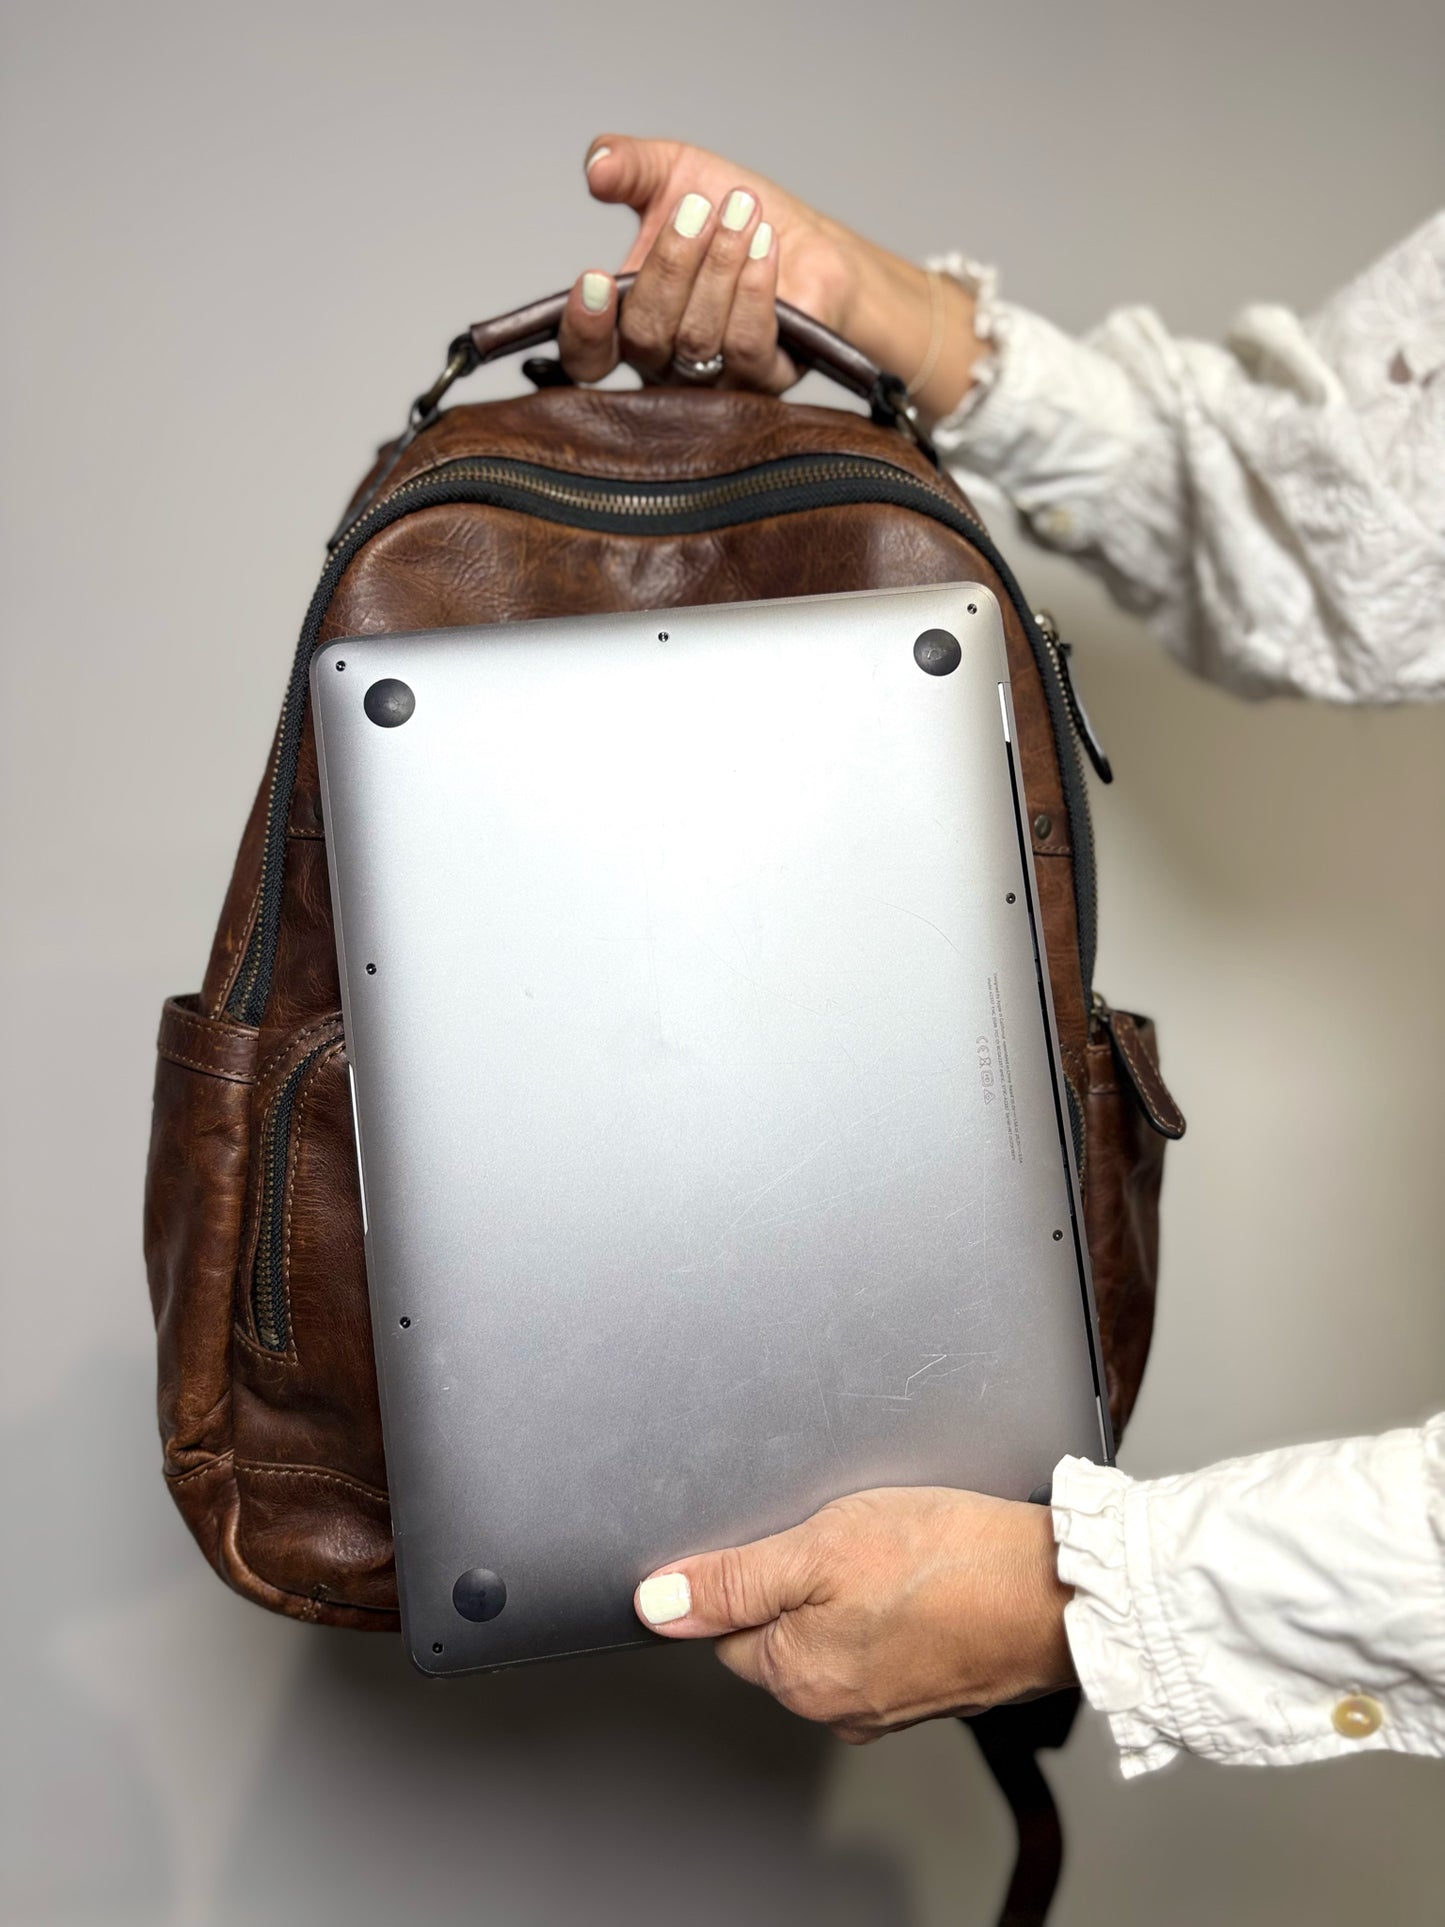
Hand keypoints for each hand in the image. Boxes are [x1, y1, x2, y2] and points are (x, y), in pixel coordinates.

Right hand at [558, 136, 986, 426]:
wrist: (809, 243)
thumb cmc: (733, 218)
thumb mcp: (672, 173)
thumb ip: (627, 166)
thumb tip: (598, 166)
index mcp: (627, 324)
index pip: (586, 356)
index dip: (584, 328)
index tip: (594, 278)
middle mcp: (664, 364)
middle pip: (644, 336)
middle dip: (670, 264)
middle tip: (697, 207)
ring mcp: (714, 379)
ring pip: (697, 338)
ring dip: (719, 264)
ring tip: (742, 208)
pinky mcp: (765, 380)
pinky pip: (747, 345)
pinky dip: (753, 287)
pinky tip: (764, 243)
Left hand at [633, 1486, 1075, 1744]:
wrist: (1060, 1588)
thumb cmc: (950, 1561)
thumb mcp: (821, 1546)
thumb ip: (734, 1579)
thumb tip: (657, 1604)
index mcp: (798, 1677)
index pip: (726, 1626)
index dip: (745, 1571)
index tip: (785, 1537)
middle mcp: (838, 1706)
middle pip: (780, 1630)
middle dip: (799, 1579)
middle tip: (846, 1533)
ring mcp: (890, 1702)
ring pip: (837, 1631)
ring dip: (850, 1589)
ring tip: (890, 1549)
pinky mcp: (935, 1684)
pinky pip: (887, 1637)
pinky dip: (894, 1604)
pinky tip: (921, 1571)